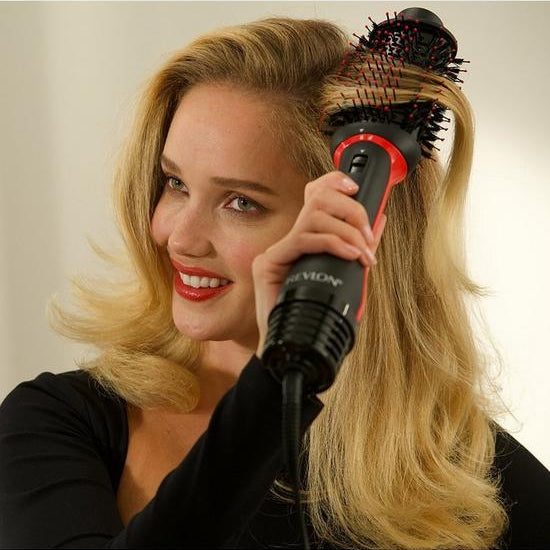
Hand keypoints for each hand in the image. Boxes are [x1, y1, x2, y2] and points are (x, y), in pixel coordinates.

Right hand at [252, 171, 386, 355]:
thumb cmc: (317, 314)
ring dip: (346, 231)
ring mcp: (277, 250)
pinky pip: (303, 239)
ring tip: (362, 253)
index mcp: (304, 240)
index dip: (333, 182)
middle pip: (317, 199)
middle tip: (368, 238)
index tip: (356, 186)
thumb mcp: (346, 274)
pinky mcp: (268, 263)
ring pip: (313, 215)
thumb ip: (358, 246)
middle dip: (351, 211)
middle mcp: (289, 241)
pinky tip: (349, 255)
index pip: (313, 195)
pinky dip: (332, 243)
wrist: (293, 345)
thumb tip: (380, 221)